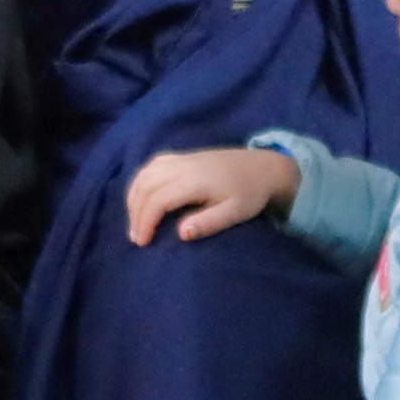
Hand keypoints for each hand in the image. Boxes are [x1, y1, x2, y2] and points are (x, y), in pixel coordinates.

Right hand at [126, 144, 303, 244]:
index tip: (143, 243)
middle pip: (146, 186)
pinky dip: (141, 181)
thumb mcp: (236, 213)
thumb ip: (209, 223)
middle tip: (136, 238)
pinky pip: (153, 165)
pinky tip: (142, 197)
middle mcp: (185, 166)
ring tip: (136, 221)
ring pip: (145, 173)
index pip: (158, 200)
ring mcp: (183, 158)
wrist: (264, 167)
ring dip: (134, 197)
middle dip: (135, 213)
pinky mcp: (184, 156)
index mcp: (196, 181)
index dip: (145, 221)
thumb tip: (182, 233)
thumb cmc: (250, 194)